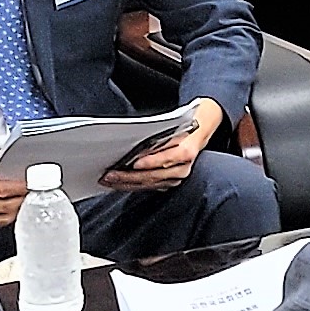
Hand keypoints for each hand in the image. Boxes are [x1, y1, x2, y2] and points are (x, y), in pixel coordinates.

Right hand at [0, 150, 27, 227]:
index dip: (20, 189)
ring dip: (14, 212)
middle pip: (5, 209)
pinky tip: (7, 211)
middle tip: (33, 194)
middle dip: (21, 201)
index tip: (31, 185)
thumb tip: (4, 176)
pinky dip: (0, 218)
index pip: (2, 191)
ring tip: (23, 203)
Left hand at [104, 98, 221, 191]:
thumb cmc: (185, 125)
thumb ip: (162, 137)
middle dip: (130, 176)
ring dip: (127, 183)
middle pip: (154, 175)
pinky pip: (149, 186)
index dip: (151, 162)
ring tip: (109, 180)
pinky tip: (120, 183)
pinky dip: (133, 185)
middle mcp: (183, 168)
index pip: (167, 159)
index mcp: (186, 151)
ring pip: (149, 183)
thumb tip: (140, 148)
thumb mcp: (176, 124)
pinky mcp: (169, 182)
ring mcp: (176, 177)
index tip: (134, 164)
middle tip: (110, 175)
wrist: (200, 131)